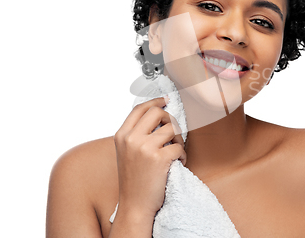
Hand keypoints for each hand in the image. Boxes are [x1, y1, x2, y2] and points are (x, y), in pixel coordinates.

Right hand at [113, 97, 185, 219]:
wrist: (135, 205)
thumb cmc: (134, 179)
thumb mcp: (126, 152)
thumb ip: (136, 133)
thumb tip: (157, 113)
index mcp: (121, 135)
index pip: (140, 108)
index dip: (155, 101)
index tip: (166, 100)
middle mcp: (131, 139)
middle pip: (157, 112)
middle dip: (170, 119)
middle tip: (173, 133)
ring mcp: (144, 148)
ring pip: (172, 129)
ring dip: (179, 139)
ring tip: (176, 152)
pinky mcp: (159, 158)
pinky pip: (179, 146)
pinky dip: (183, 155)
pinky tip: (178, 163)